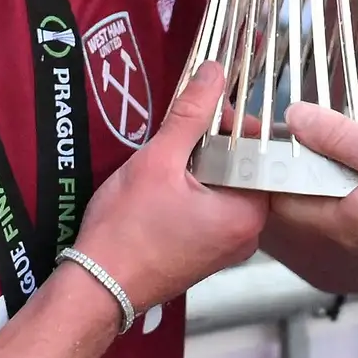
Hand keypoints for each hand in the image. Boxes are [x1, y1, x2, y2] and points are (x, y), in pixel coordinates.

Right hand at [68, 63, 265, 314]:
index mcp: (249, 213)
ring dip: (201, 167)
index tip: (201, 114)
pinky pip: (213, 209)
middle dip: (214, 145)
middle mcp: (248, 234)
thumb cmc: (126, 229)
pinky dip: (194, 191)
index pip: (259, 150)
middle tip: (179, 137)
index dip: (231, 124)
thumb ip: (192, 114)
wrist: (97, 286)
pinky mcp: (209, 253)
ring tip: (169, 161)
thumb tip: (214, 71)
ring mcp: (229, 247)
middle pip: (244, 169)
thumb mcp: (159, 161)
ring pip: (226, 188)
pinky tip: (166, 186)